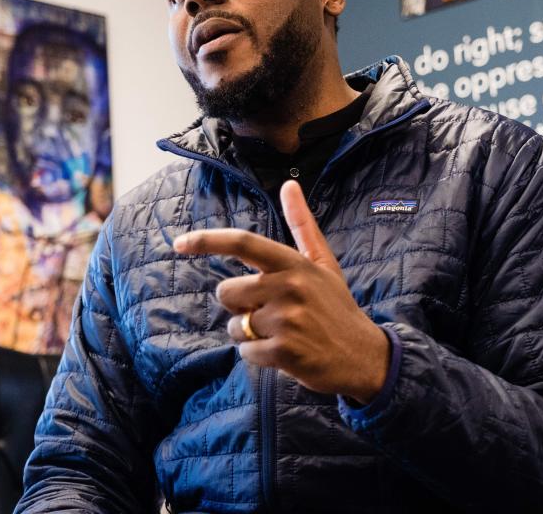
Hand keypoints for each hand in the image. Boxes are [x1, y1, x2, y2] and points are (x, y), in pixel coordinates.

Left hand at [173, 180, 389, 403]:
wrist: (363, 356)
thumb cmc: (336, 307)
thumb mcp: (323, 264)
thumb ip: (302, 225)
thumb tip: (289, 185)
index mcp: (294, 263)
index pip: (243, 243)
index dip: (207, 241)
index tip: (179, 244)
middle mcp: (289, 287)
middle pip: (227, 292)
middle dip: (239, 306)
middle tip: (272, 313)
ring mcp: (287, 320)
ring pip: (234, 325)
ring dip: (249, 334)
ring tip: (281, 334)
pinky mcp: (285, 351)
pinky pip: (245, 351)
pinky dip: (258, 356)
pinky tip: (284, 353)